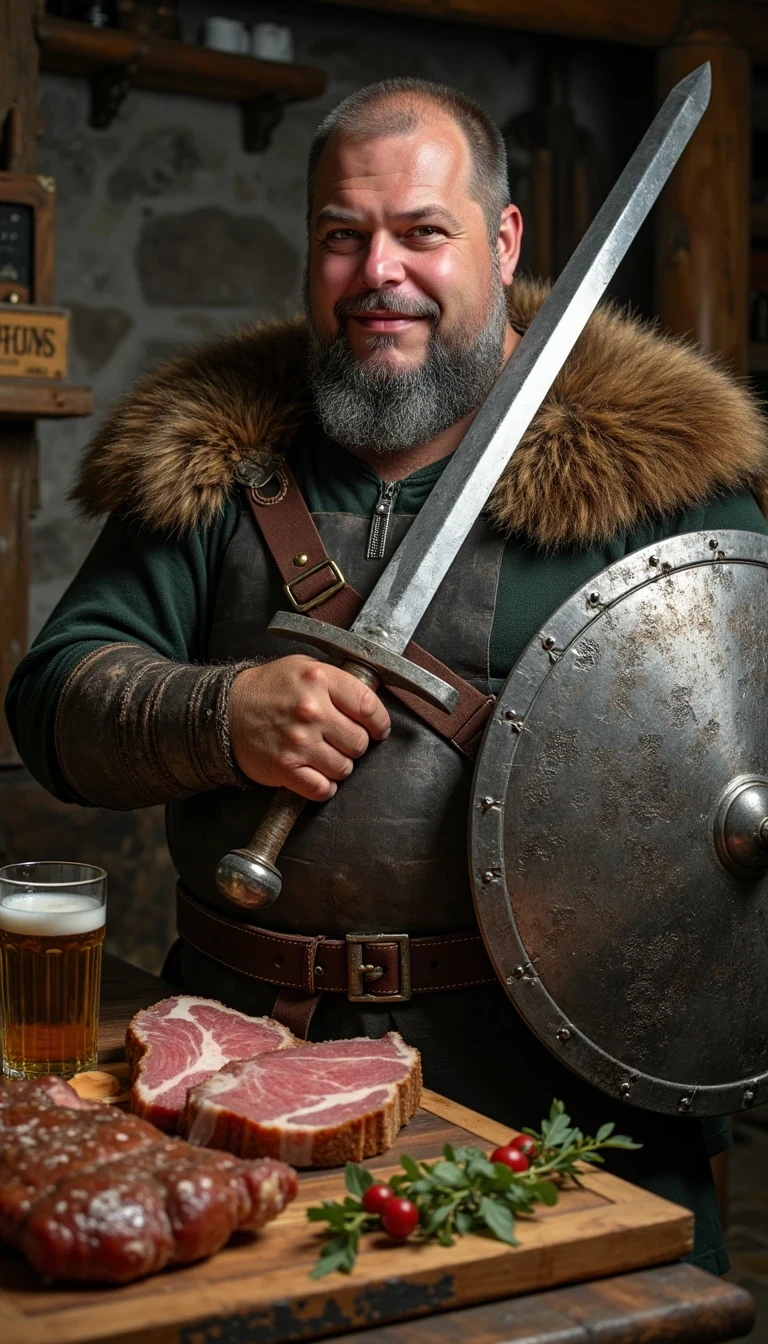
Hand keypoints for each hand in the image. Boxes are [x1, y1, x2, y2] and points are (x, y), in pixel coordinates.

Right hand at [229, 656, 390, 801]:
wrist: (225, 711)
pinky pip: (322, 789)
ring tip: (324, 755)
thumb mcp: (303, 667)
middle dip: (354, 744)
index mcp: (319, 679)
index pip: (369, 706)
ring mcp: (298, 741)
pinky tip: (317, 775)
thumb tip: (370, 702)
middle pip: (359, 742)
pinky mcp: (286, 767)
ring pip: (344, 768)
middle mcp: (311, 710)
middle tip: (340, 740)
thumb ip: (337, 681)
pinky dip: (324, 787)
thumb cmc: (268, 689)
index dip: (379, 723)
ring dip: (338, 766)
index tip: (377, 729)